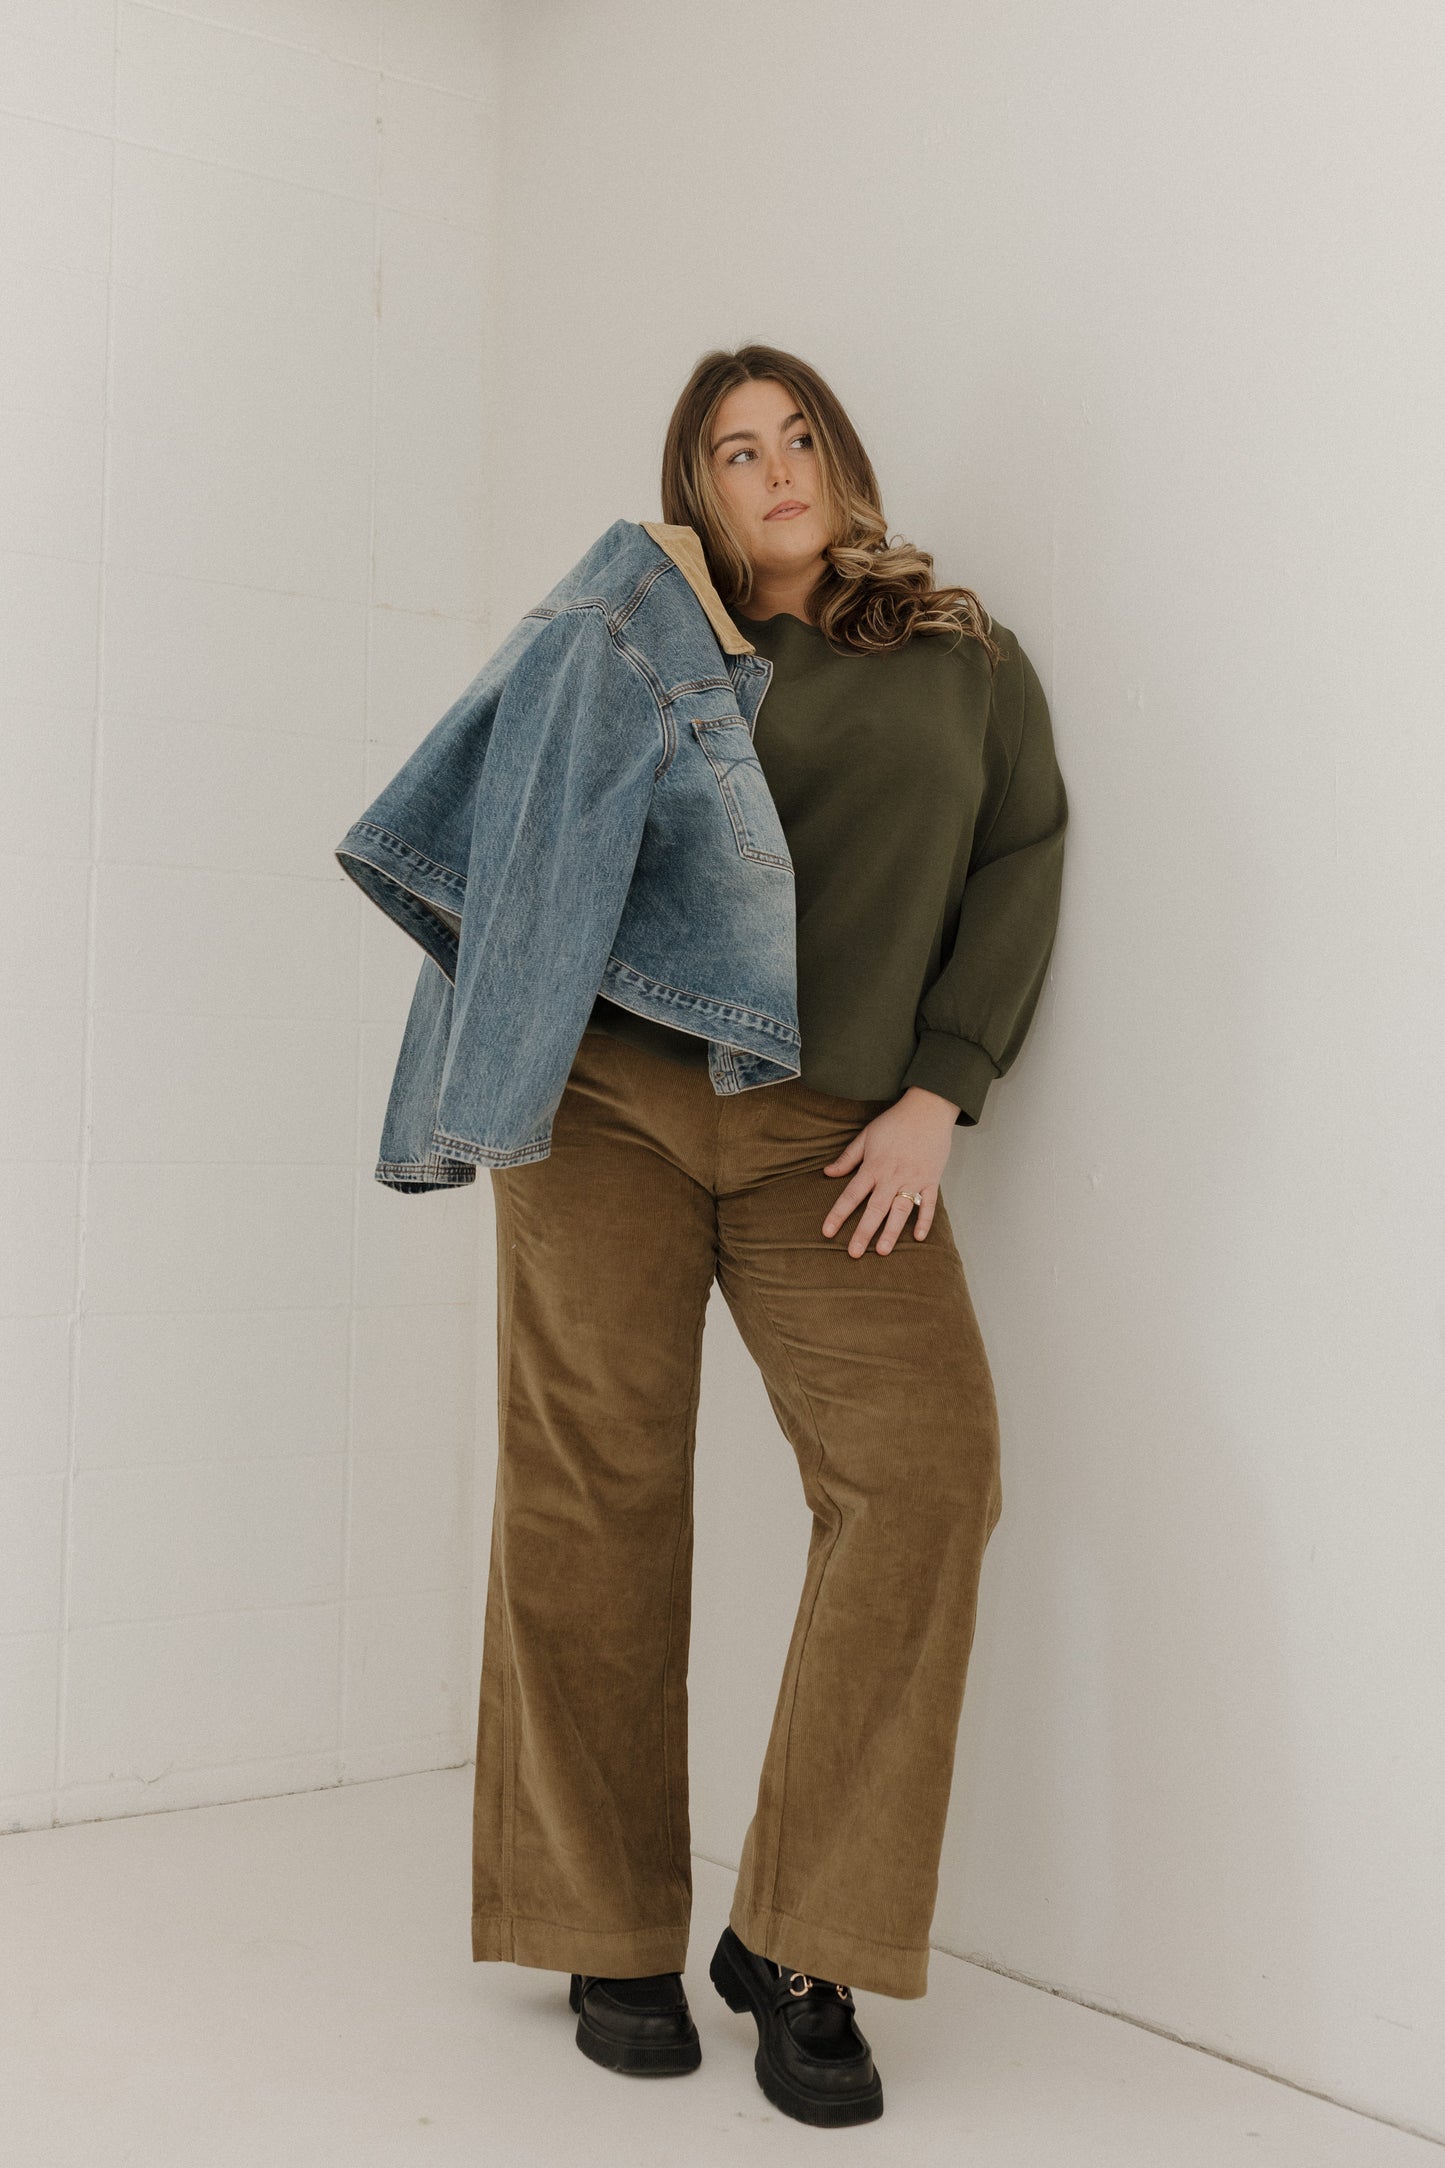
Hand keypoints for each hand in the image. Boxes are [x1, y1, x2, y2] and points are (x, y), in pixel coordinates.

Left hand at [820, 1086, 960, 1255]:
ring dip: (891, 1232)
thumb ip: (848, 1158)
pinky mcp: (932, 1180)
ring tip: (881, 1251)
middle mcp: (892, 1176)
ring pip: (900, 1211)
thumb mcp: (866, 1135)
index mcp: (874, 1166)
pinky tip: (917, 1237)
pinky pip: (929, 1204)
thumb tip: (827, 1173)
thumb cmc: (895, 1121)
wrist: (928, 1108)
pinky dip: (924, 1220)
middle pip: (875, 1209)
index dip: (838, 1214)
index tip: (827, 1232)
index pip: (851, 1195)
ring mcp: (914, 1179)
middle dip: (863, 1233)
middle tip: (853, 1254)